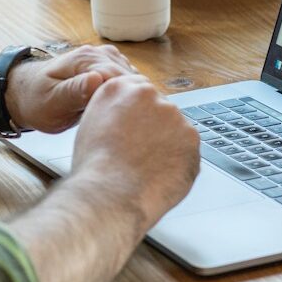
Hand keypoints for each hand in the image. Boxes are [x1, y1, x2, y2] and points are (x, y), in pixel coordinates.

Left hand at [6, 44, 136, 133]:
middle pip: (130, 77)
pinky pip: (126, 81)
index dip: (128, 100)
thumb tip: (97, 80)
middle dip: (133, 100)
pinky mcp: (106, 69)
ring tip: (128, 120)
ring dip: (133, 97)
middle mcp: (97, 54)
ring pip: (132, 79)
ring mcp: (103, 60)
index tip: (130, 120)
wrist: (25, 94)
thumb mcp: (52, 102)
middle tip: (131, 125)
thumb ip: (74, 91)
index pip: (120, 77)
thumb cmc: (35, 100)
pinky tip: (123, 111)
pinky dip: (128, 95)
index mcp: (85, 59)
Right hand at [67, 74, 200, 232]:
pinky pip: (187, 149)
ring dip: (167, 144)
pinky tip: (160, 174)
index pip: (138, 91)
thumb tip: (126, 116)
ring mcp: (173, 115)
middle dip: (154, 128)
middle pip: (159, 108)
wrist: (110, 193)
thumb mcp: (90, 125)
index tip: (137, 129)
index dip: (138, 114)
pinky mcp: (191, 137)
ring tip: (147, 168)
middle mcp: (149, 95)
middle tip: (140, 153)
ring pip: (175, 129)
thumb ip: (112, 111)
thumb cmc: (95, 168)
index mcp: (119, 88)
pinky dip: (179, 162)